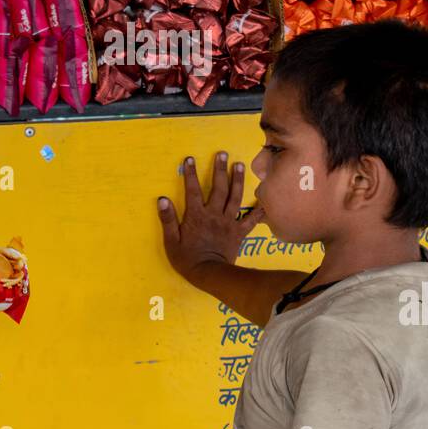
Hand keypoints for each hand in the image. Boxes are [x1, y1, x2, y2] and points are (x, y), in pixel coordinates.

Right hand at [157, 153, 263, 285]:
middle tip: (223, 154)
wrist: (210, 275)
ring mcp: (228, 223)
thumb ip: (168, 219)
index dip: (191, 174)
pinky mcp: (239, 233)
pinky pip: (250, 220)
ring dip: (237, 180)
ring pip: (234, 197)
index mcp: (196, 215)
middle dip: (219, 170)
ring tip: (239, 165)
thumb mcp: (171, 241)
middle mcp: (214, 214)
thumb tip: (162, 199)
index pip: (192, 190)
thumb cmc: (187, 259)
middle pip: (218, 188)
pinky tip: (265, 201)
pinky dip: (258, 211)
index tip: (190, 159)